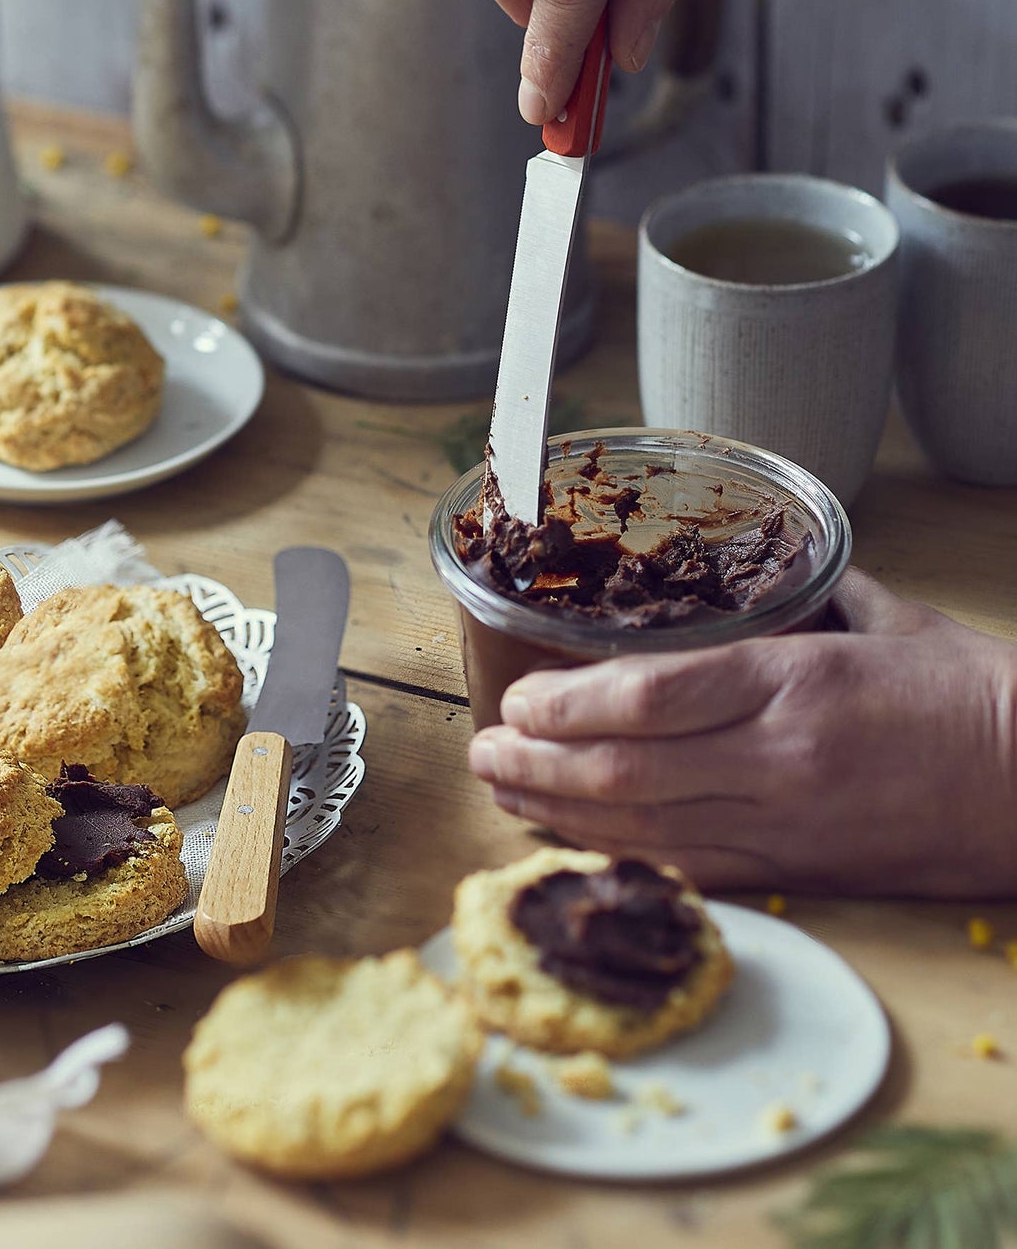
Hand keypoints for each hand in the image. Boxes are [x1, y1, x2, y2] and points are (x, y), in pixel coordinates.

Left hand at [468, 570, 1016, 895]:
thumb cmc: (976, 695)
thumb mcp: (892, 623)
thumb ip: (810, 599)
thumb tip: (758, 571)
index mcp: (795, 682)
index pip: (650, 698)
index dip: (566, 705)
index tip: (516, 701)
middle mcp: (777, 758)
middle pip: (625, 771)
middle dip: (535, 764)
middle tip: (479, 753)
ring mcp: (784, 824)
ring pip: (643, 829)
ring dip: (557, 814)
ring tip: (500, 794)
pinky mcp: (798, 873)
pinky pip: (689, 870)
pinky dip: (620, 858)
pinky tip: (572, 842)